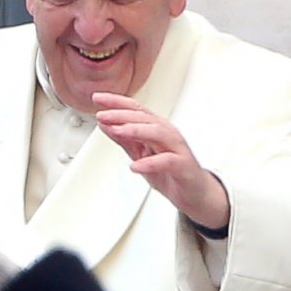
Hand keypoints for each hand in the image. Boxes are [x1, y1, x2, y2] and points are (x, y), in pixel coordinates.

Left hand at [93, 93, 230, 230]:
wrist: (193, 192)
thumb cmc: (168, 170)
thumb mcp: (140, 154)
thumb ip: (124, 139)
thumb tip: (104, 123)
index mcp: (156, 128)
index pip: (136, 110)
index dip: (117, 102)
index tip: (97, 98)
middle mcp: (167, 134)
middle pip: (145, 118)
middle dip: (122, 115)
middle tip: (102, 115)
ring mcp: (177, 148)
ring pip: (158, 134)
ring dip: (136, 131)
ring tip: (117, 131)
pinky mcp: (183, 166)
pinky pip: (167, 161)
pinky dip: (151, 162)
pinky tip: (136, 165)